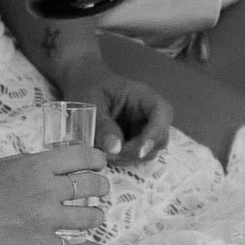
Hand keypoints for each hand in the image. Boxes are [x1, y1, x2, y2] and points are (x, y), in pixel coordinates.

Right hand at [0, 143, 110, 244]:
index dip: (96, 158)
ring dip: (94, 216)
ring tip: (93, 216)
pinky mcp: (40, 244)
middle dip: (102, 186)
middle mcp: (46, 190)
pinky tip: (60, 242)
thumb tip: (53, 166)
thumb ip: (31, 164)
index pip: (82, 155)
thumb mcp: (3, 165)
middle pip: (93, 185)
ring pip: (90, 217)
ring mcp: (45, 219)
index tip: (100, 163)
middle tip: (102, 188)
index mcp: (36, 165)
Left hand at [44, 38, 170, 163]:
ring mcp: (143, 130)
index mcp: (143, 96)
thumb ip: (102, 125)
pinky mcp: (133, 142)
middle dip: (138, 151)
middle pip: (160, 138)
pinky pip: (135, 156)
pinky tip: (105, 155)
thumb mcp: (91, 102)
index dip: (155, 133)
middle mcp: (148, 114)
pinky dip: (122, 160)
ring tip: (104, 154)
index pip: (162, 113)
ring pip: (149, 151)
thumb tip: (115, 148)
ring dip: (129, 158)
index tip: (139, 150)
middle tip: (111, 154)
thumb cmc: (88, 86)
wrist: (82, 85)